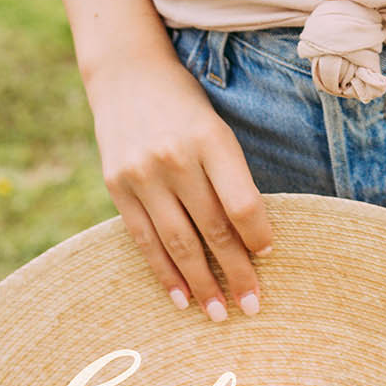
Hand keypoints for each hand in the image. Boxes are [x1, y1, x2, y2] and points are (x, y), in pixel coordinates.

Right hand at [86, 47, 274, 320]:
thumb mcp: (216, 126)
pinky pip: (144, 239)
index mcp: (211, 138)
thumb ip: (230, 174)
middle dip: (235, 272)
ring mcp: (142, 174)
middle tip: (253, 306)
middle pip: (213, 228)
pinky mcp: (116, 186)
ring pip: (179, 242)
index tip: (268, 256)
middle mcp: (176, 158)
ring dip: (201, 283)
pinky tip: (181, 297)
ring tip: (220, 313)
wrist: (126, 73)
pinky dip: (164, 272)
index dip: (257, 235)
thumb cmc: (185, 102)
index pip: (242, 202)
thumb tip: (252, 234)